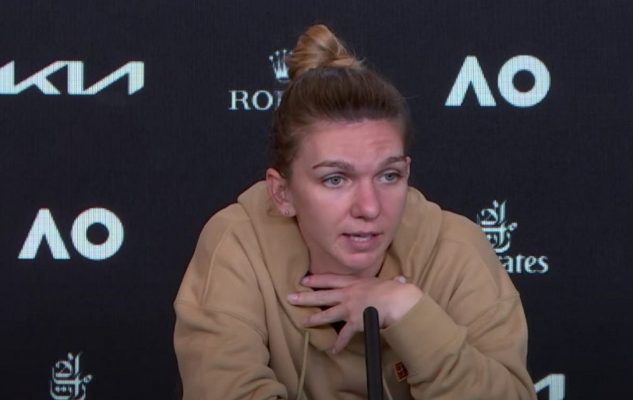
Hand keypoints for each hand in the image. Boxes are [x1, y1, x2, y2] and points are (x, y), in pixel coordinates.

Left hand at [287, 274, 422, 352]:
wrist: (396, 301)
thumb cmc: (395, 290)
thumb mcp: (391, 282)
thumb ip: (393, 281)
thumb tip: (401, 280)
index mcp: (355, 283)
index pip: (331, 279)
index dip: (316, 279)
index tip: (304, 279)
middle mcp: (348, 294)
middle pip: (322, 295)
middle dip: (305, 296)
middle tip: (290, 297)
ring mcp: (349, 308)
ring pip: (327, 314)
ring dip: (314, 319)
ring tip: (303, 322)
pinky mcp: (354, 322)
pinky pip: (344, 335)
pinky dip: (339, 343)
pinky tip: (333, 350)